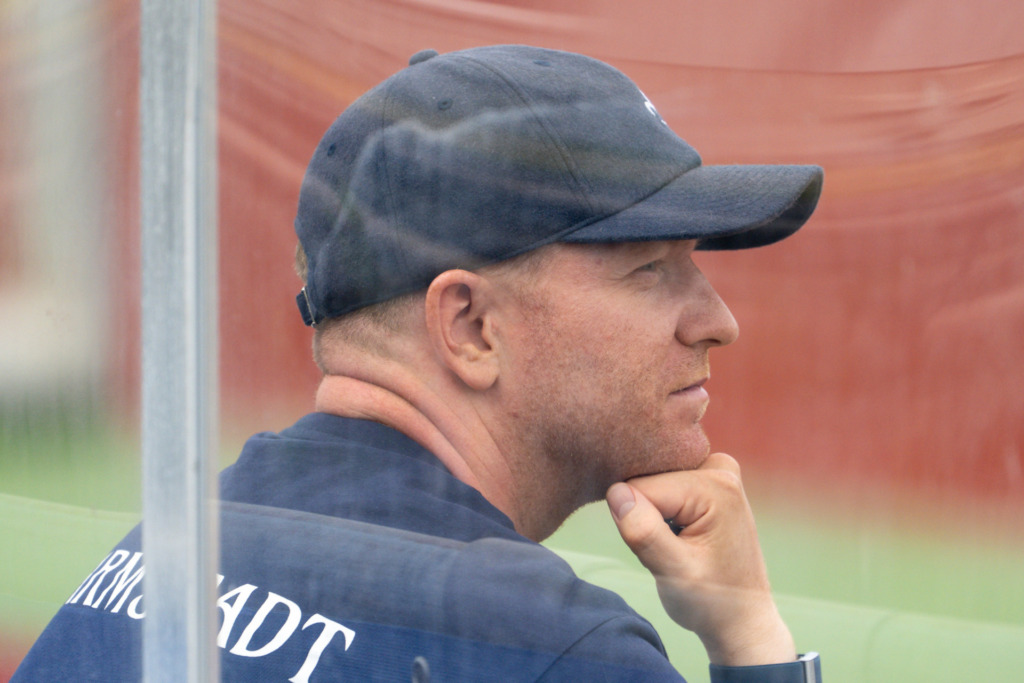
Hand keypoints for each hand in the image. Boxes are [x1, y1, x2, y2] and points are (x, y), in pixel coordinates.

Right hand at [605, 452, 794, 665]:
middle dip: (646, 514)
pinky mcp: (709, 479)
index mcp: (716, 486)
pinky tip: (681, 531)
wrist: (741, 616)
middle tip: (672, 548)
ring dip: (654, 512)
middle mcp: (719, 468)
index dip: (638, 521)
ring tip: (679, 543)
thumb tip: (616, 491)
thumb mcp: (675, 573)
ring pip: (651, 482)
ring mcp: (716, 471)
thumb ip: (644, 531)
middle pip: (646, 480)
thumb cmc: (713, 600)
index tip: (663, 551)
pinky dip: (663, 508)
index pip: (640, 487)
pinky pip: (664, 483)